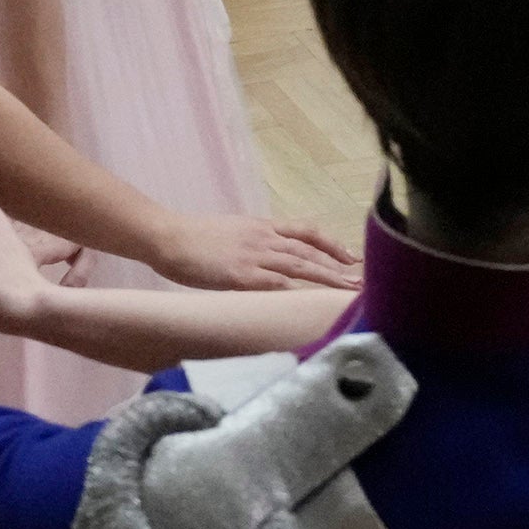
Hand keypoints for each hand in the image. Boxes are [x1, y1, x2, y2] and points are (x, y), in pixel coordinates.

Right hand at [148, 211, 360, 290]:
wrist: (167, 236)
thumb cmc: (193, 238)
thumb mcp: (232, 232)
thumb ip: (253, 243)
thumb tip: (268, 259)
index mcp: (262, 226)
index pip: (306, 232)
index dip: (331, 244)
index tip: (351, 257)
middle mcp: (263, 238)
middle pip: (310, 250)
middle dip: (338, 265)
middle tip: (362, 279)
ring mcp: (253, 256)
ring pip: (300, 266)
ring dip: (328, 278)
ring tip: (350, 290)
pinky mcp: (240, 275)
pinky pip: (275, 284)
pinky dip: (297, 293)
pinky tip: (313, 302)